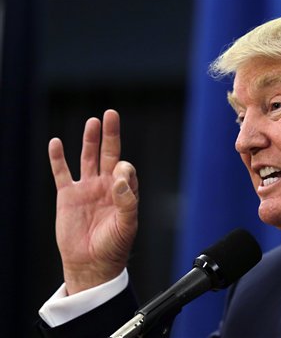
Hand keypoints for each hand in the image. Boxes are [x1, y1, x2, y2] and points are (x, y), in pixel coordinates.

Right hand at [48, 110, 137, 294]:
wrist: (90, 263)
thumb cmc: (113, 246)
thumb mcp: (127, 225)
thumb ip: (127, 202)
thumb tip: (119, 179)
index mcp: (123, 192)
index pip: (124, 169)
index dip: (122, 168)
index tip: (118, 177)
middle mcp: (106, 186)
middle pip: (108, 154)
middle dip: (110, 135)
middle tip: (111, 114)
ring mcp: (86, 189)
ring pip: (88, 158)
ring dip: (90, 140)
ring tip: (93, 122)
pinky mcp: (67, 195)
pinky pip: (62, 172)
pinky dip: (58, 158)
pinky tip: (56, 143)